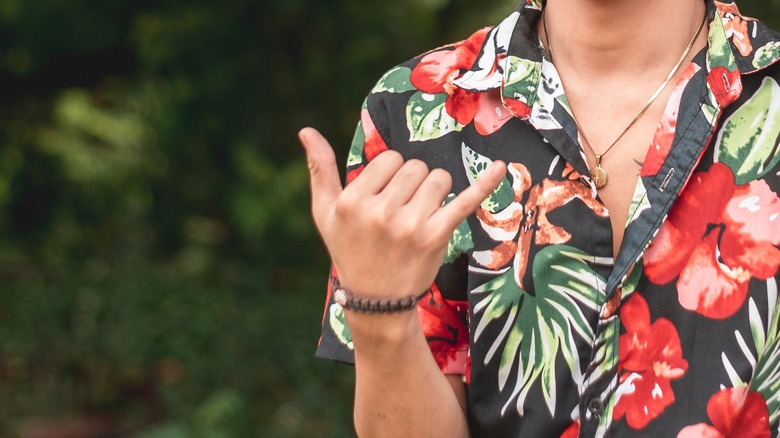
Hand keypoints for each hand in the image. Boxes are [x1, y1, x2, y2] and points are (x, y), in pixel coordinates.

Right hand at [299, 127, 505, 301]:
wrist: (376, 300)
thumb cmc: (349, 250)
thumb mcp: (326, 214)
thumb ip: (319, 170)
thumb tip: (305, 130)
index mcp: (353, 200)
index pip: (389, 159)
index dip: (390, 176)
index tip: (384, 199)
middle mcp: (380, 210)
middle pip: (415, 167)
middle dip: (413, 184)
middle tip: (402, 213)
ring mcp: (410, 224)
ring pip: (438, 179)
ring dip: (435, 193)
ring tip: (420, 217)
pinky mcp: (436, 235)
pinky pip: (465, 200)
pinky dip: (485, 183)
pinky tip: (501, 167)